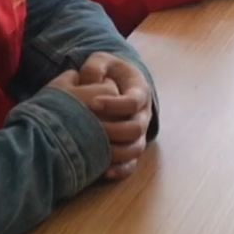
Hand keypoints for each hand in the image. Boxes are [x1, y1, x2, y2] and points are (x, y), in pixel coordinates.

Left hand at [78, 52, 155, 180]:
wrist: (117, 83)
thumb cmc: (108, 72)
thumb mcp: (102, 60)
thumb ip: (95, 65)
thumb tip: (90, 80)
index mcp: (140, 91)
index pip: (134, 101)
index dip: (115, 104)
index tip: (93, 103)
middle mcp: (143, 114)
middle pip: (136, 128)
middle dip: (113, 130)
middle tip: (90, 128)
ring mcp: (138, 133)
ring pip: (136, 148)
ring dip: (117, 152)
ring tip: (94, 151)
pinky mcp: (131, 147)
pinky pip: (132, 164)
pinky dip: (121, 170)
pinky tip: (104, 172)